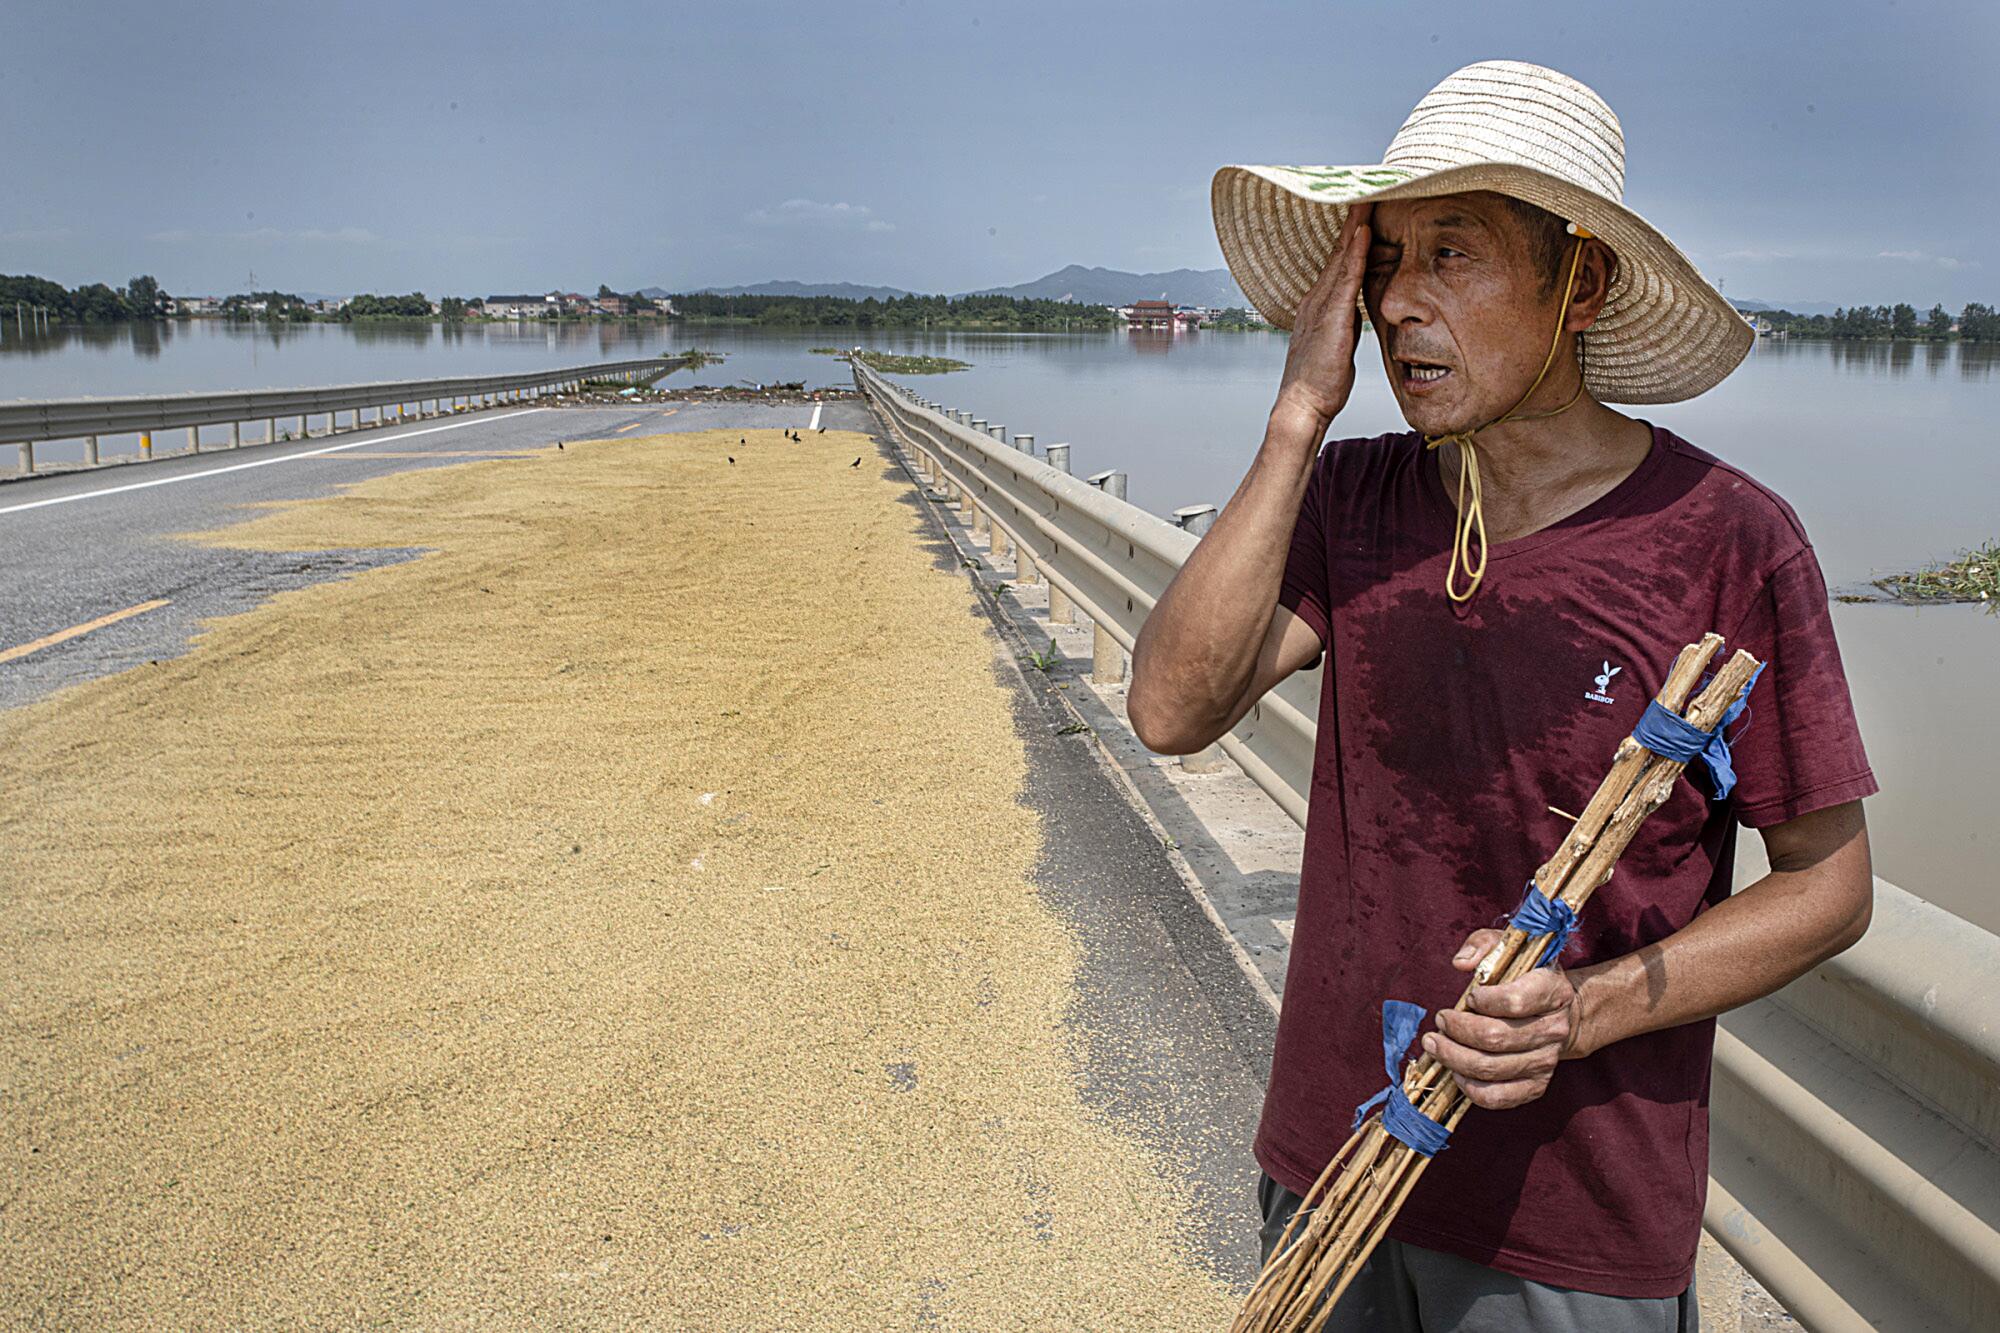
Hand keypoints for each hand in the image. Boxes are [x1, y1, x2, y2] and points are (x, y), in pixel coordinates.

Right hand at [1270, 202, 1373, 436]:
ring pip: (1343, 256)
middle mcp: (1317, 299)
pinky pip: (1347, 277)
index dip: (1353, 236)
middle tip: (1367, 187)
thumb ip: (1345, 326)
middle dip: (1354, 219)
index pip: (1341, 263)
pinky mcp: (1332, 316)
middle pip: (1340, 251)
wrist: (1302, 405)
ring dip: (1356, 225)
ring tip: (1368, 196)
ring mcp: (1322, 305)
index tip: (1366, 211)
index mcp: (1320, 306)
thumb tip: (1356, 319)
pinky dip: (1356, 252)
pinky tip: (1365, 231)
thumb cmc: (1320, 384)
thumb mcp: (1337, 348)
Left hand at [1421, 928, 1584, 1110]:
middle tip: (1440, 1021)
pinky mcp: (1536, 1086)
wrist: (1561, 1014)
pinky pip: (1499, 1097)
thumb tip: (1460, 963)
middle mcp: (1554, 1029)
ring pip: (1492, 1069)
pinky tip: (1455, 1072)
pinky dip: (1471, 1088)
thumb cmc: (1526, 977)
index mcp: (1551, 991)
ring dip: (1454, 1058)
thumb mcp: (1510, 949)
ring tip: (1435, 1044)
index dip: (1484, 1000)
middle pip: (1496, 1038)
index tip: (1469, 997)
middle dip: (1457, 1030)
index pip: (1515, 1001)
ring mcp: (1547, 1061)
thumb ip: (1483, 945)